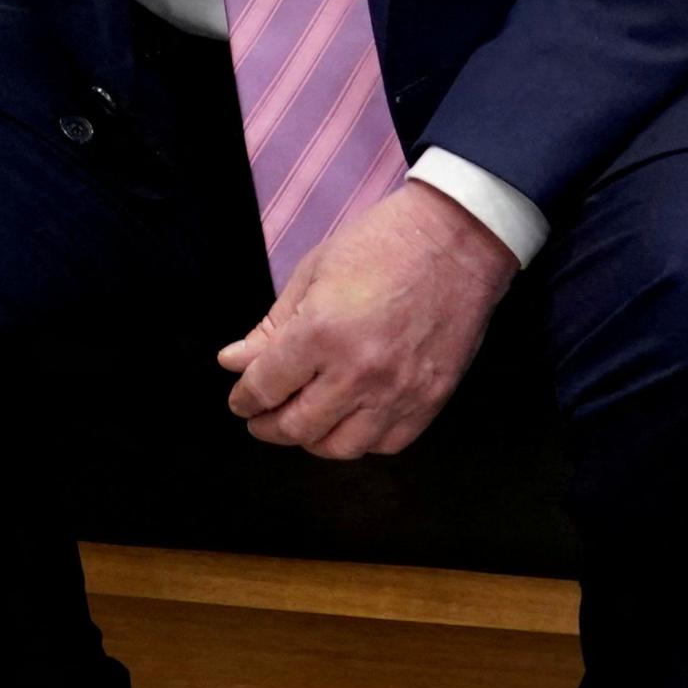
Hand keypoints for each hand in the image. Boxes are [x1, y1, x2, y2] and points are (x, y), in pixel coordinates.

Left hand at [214, 180, 515, 458]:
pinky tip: (347, 422)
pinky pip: (388, 443)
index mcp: (321, 333)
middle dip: (269, 427)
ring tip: (301, 423)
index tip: (239, 401)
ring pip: (342, 447)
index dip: (244, 399)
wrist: (456, 240)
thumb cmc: (378, 245)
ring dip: (312, 440)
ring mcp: (399, 392)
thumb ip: (271, 327)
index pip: (266, 387)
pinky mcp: (432, 400)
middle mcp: (359, 373)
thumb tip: (232, 362)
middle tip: (259, 419)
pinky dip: (361, 440)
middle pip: (299, 426)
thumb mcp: (311, 274)